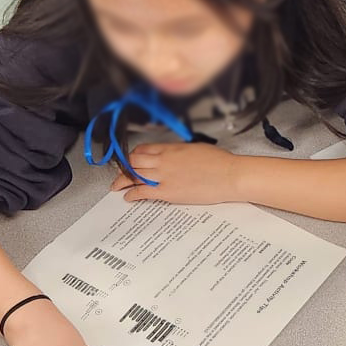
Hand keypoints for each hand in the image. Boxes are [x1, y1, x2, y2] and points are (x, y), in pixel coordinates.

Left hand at [112, 140, 241, 204]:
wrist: (229, 175)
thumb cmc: (220, 163)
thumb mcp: (196, 149)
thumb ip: (180, 152)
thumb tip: (174, 156)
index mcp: (172, 148)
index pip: (143, 149)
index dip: (132, 155)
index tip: (129, 160)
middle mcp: (164, 160)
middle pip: (134, 161)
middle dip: (123, 168)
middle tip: (119, 173)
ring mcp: (164, 176)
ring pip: (134, 175)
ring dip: (121, 181)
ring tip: (116, 186)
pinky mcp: (167, 191)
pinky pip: (142, 191)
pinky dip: (131, 194)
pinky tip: (128, 197)